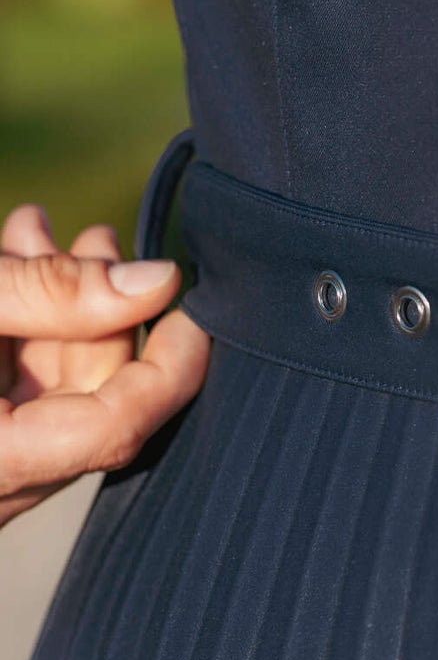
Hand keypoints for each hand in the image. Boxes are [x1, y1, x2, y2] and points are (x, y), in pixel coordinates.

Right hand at [0, 202, 209, 527]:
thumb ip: (48, 291)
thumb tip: (157, 280)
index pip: (117, 428)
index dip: (172, 365)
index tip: (197, 308)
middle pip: (86, 399)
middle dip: (102, 308)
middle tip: (100, 235)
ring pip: (48, 387)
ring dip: (59, 305)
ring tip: (52, 231)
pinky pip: (14, 391)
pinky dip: (23, 329)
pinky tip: (18, 258)